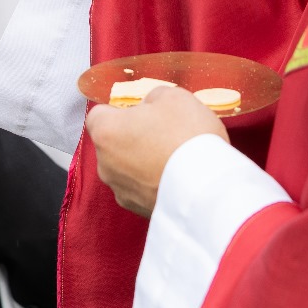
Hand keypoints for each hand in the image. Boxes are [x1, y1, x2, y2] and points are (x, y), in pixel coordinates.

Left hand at [84, 86, 228, 217]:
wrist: (207, 190)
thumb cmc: (186, 137)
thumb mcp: (173, 97)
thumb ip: (153, 98)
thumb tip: (151, 107)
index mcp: (105, 131)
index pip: (100, 114)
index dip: (122, 110)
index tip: (143, 112)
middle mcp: (104, 164)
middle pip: (113, 143)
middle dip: (133, 137)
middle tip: (164, 133)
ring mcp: (120, 190)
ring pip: (127, 168)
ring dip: (143, 162)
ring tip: (174, 158)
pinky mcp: (138, 210)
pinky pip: (141, 189)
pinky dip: (154, 183)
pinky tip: (177, 178)